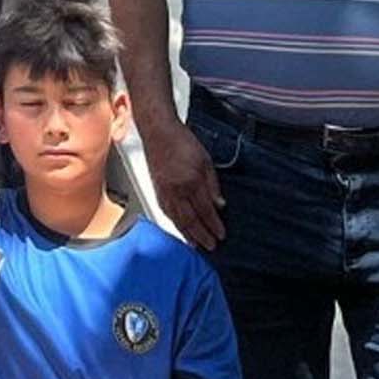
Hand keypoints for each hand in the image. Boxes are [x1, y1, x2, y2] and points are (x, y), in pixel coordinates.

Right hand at [140, 118, 223, 252]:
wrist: (158, 131)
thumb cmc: (182, 142)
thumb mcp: (206, 160)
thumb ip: (213, 184)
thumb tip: (220, 204)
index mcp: (191, 181)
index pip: (205, 210)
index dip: (214, 224)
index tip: (221, 234)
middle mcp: (176, 190)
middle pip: (190, 219)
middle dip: (202, 235)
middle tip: (211, 246)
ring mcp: (164, 191)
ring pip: (177, 219)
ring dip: (187, 234)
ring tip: (195, 244)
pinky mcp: (156, 190)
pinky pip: (166, 212)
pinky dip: (174, 223)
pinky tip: (180, 228)